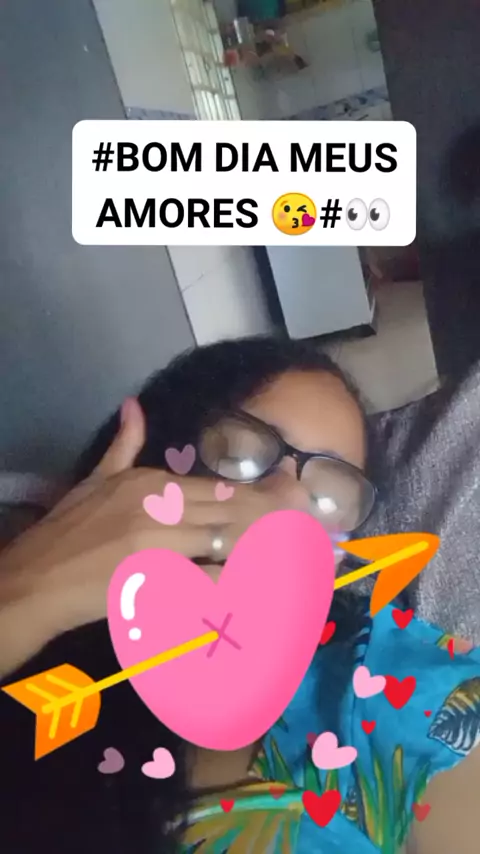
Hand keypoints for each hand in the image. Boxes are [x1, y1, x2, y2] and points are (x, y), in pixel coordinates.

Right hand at [0, 399, 309, 674]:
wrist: (36, 579)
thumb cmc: (67, 530)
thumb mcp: (95, 479)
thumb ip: (124, 444)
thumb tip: (135, 404)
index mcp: (151, 483)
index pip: (220, 487)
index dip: (262, 492)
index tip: (295, 490)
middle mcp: (161, 508)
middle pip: (233, 512)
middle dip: (278, 517)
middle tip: (317, 524)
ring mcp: (159, 545)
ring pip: (228, 544)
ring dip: (268, 549)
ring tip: (306, 555)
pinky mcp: (154, 581)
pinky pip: (206, 583)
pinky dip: (238, 586)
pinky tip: (266, 591)